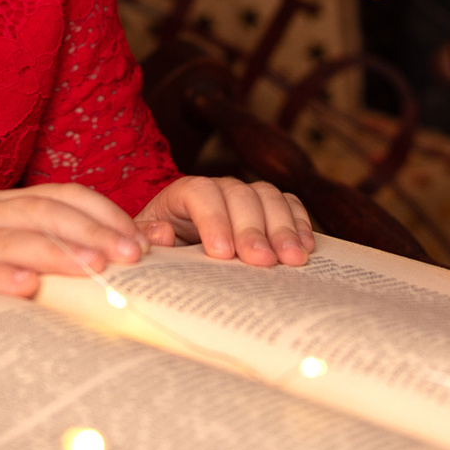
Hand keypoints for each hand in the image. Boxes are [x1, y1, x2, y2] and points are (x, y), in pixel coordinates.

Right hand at [0, 184, 145, 308]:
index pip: (63, 195)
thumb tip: (122, 251)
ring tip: (93, 268)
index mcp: (4, 202)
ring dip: (56, 253)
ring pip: (11, 240)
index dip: (103, 214)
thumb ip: (50, 238)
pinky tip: (26, 288)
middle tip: (131, 256)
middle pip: (44, 214)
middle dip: (92, 233)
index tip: (141, 238)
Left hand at [135, 176, 312, 267]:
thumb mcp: (144, 243)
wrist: (179, 244)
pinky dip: (300, 223)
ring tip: (292, 260)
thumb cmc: (162, 245)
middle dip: (252, 230)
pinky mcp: (268, 208)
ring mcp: (247, 196)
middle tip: (262, 262)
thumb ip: (148, 237)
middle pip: (240, 195)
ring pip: (268, 197)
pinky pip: (289, 205)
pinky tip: (305, 248)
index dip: (213, 220)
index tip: (222, 253)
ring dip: (283, 228)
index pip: (201, 193)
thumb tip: (163, 234)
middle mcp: (220, 188)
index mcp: (184, 192)